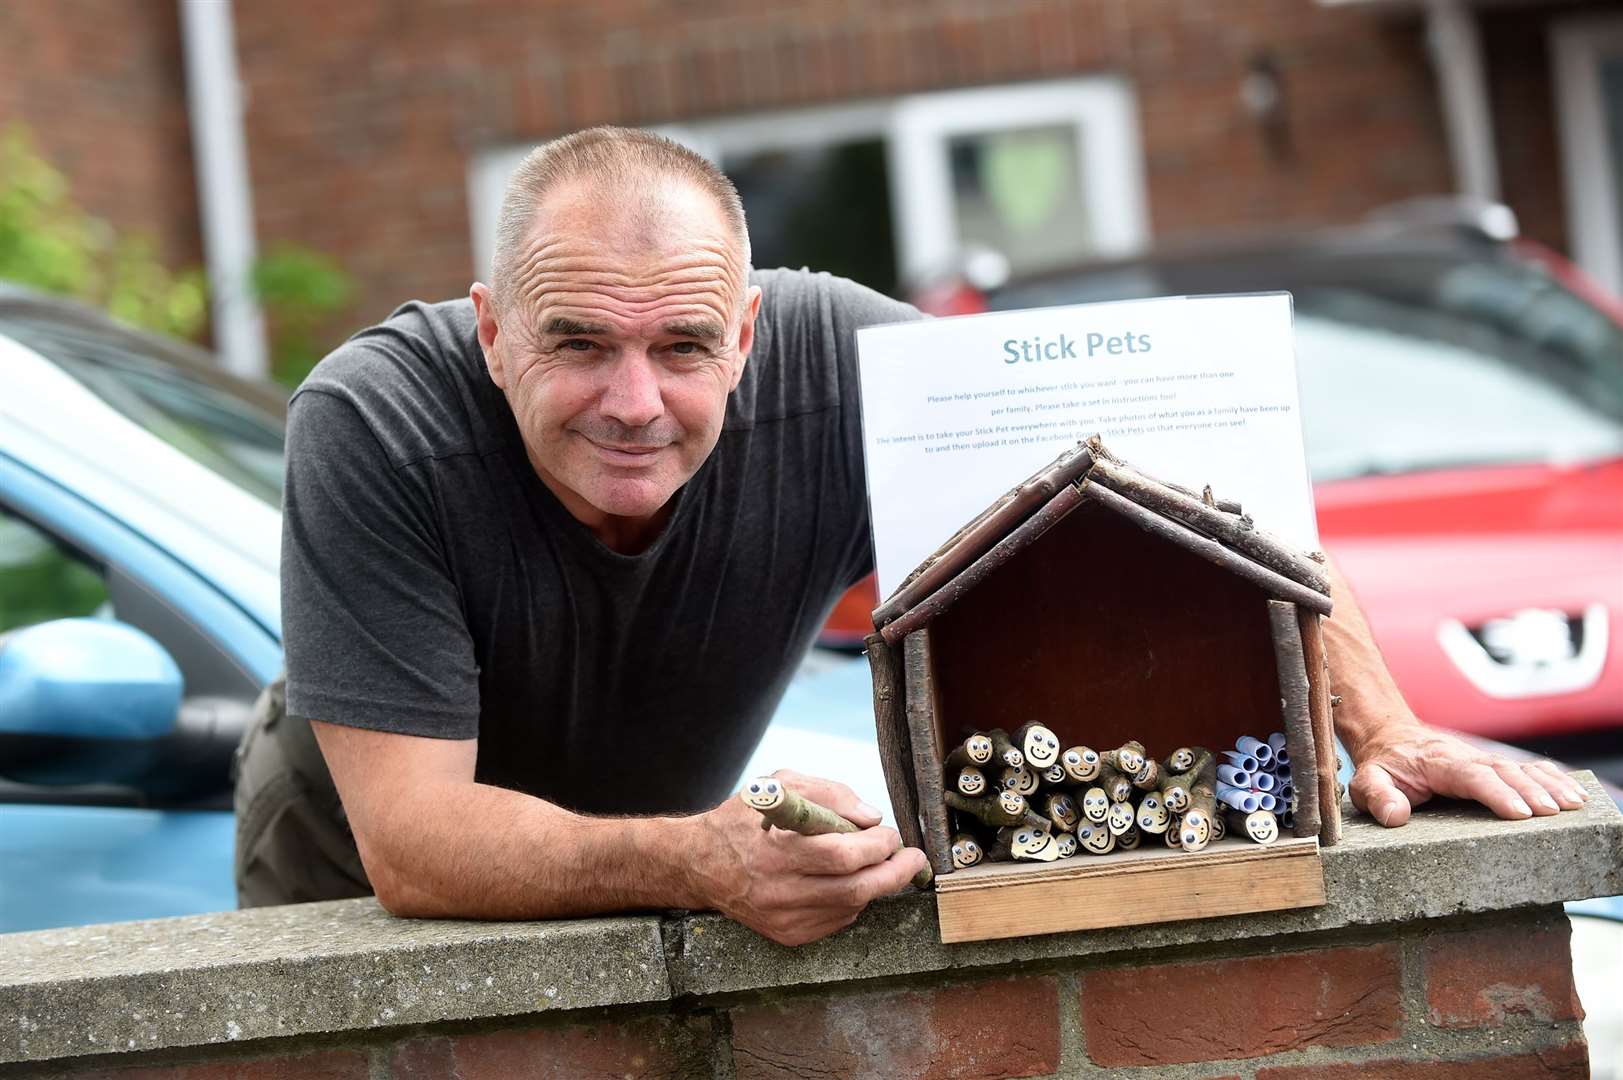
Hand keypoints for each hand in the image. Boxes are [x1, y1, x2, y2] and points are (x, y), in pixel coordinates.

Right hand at [685, 769, 929, 945]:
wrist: (700, 863)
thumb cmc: (744, 819)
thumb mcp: (781, 785)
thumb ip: (829, 794)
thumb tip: (871, 817)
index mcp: (778, 849)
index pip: (843, 855)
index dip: (877, 845)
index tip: (891, 834)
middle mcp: (780, 889)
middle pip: (856, 889)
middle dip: (894, 873)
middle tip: (912, 858)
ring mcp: (783, 917)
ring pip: (850, 907)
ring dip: (875, 885)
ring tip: (879, 865)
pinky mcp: (786, 934)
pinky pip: (836, 921)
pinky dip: (853, 901)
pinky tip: (848, 883)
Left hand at [1348, 722, 1589, 826]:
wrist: (1390, 739)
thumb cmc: (1382, 767)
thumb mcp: (1366, 782)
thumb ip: (1377, 797)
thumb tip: (1395, 815)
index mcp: (1437, 763)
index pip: (1470, 775)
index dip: (1496, 792)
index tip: (1519, 812)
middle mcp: (1465, 758)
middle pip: (1503, 771)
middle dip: (1530, 791)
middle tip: (1553, 813)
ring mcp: (1482, 760)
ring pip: (1520, 768)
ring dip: (1549, 785)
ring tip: (1574, 804)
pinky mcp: (1492, 767)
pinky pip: (1526, 769)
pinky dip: (1552, 778)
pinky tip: (1574, 793)